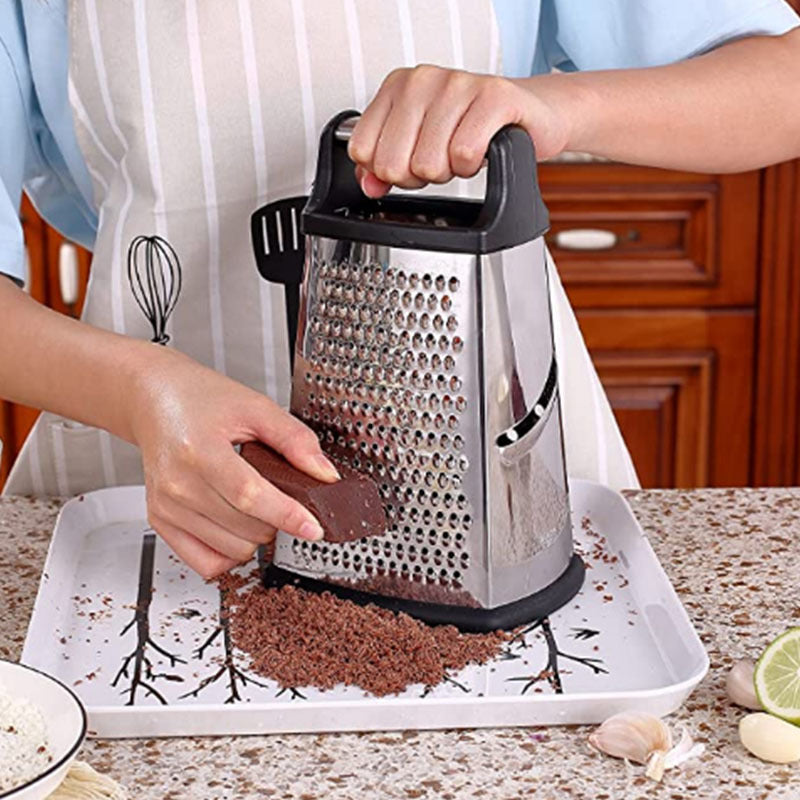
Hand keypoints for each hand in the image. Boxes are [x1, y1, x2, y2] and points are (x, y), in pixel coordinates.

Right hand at [126, 345, 338, 578]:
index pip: (250, 496)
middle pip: (246, 528)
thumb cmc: (200, 399)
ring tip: (255, 505)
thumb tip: (325, 474)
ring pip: (233, 551)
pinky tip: (237, 527)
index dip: (287, 515)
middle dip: (278, 519)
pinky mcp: (160, 521)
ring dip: (257, 536)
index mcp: (200, 450)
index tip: (315, 528)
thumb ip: (295, 439)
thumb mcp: (255, 407)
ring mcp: (167, 507)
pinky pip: (206, 563)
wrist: (154, 400)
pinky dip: (230, 553)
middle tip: (281, 494)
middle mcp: (178, 484)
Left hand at [347, 66, 571, 196]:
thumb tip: (369, 185)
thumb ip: (384, 165)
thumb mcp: (419, 143)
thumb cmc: (471, 125)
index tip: (409, 161)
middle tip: (441, 160)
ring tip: (463, 152)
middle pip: (393, 164)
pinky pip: (464, 154)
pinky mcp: (493, 96)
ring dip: (449, 172)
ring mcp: (458, 84)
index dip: (386, 172)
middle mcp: (423, 80)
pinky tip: (481, 150)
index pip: (363, 149)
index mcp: (397, 86)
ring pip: (428, 163)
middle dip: (418, 177)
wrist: (528, 112)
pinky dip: (472, 166)